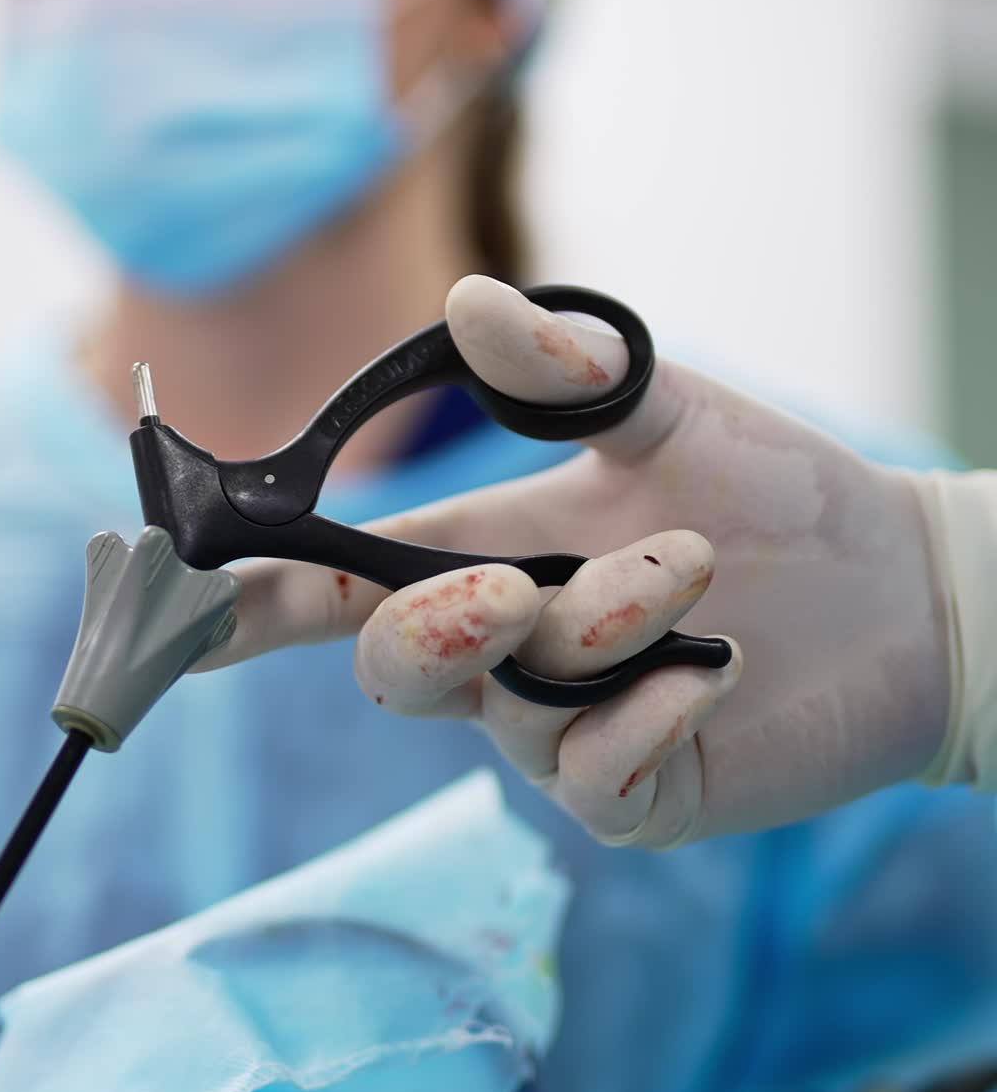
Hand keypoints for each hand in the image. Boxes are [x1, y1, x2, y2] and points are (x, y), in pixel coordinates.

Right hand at [204, 275, 948, 846]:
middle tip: (510, 589)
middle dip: (429, 630)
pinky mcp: (634, 791)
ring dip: (590, 636)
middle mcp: (508, 652)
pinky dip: (642, 718)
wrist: (901, 588)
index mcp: (489, 556)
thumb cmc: (772, 492)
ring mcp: (564, 729)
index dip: (256, 598)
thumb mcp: (667, 414)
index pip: (344, 584)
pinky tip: (714, 673)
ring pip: (509, 712)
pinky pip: (591, 781)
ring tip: (689, 577)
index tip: (190, 596)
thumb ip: (569, 372)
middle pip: (391, 669)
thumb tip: (467, 301)